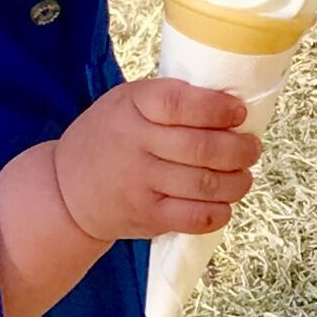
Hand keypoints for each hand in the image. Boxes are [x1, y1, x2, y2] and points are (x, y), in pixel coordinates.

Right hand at [52, 79, 261, 244]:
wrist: (64, 192)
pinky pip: (196, 216)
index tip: (237, 112)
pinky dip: (220, 211)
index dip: (216, 108)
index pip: (178, 104)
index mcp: (130, 107)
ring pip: (206, 184)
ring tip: (244, 175)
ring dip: (238, 181)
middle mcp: (134, 144)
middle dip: (240, 149)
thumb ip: (167, 99)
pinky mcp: (147, 217)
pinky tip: (224, 202)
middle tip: (251, 148)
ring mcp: (140, 183)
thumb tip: (228, 106)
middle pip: (202, 148)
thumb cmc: (106, 138)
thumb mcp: (124, 103)